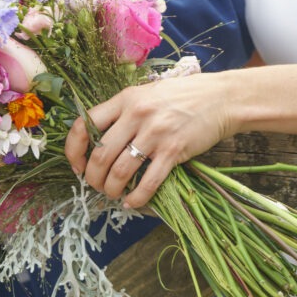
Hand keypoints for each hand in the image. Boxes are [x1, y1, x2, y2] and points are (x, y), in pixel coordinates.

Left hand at [65, 73, 233, 207]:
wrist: (222, 98)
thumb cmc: (183, 96)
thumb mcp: (147, 94)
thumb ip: (124, 112)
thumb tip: (99, 139)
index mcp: (125, 99)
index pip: (84, 124)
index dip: (74, 150)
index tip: (77, 165)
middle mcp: (136, 114)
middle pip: (100, 155)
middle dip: (93, 178)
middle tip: (96, 186)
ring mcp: (155, 133)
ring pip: (119, 171)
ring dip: (111, 189)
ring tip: (113, 194)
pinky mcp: (173, 151)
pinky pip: (148, 182)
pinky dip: (136, 198)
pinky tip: (132, 202)